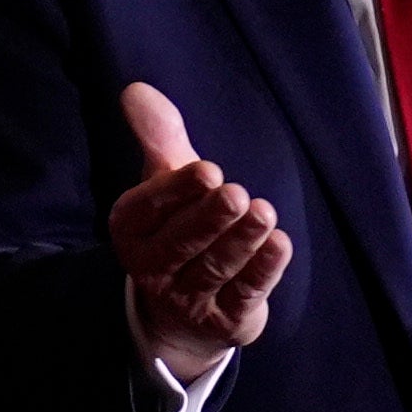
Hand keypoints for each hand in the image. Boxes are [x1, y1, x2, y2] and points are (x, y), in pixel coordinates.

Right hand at [110, 83, 287, 368]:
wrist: (186, 310)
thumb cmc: (180, 226)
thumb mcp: (167, 179)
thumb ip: (158, 136)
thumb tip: (136, 89)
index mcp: (131, 228)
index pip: (151, 208)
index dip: (179, 190)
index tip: (209, 171)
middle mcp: (152, 267)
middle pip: (183, 242)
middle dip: (210, 218)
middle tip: (237, 194)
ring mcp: (187, 299)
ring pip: (216, 268)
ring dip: (241, 241)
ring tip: (264, 213)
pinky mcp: (223, 321)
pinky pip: (243, 295)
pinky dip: (263, 271)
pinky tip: (280, 245)